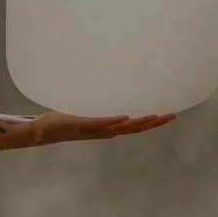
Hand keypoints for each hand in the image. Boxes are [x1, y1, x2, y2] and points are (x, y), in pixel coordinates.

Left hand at [25, 111, 175, 146]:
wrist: (44, 131)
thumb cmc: (64, 120)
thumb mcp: (85, 110)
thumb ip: (96, 104)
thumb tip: (103, 85)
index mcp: (108, 128)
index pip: (136, 126)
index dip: (153, 122)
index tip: (169, 115)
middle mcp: (106, 131)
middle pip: (136, 128)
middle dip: (155, 123)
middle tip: (173, 115)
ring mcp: (96, 129)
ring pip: (123, 127)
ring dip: (140, 122)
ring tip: (156, 116)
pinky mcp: (85, 124)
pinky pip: (103, 123)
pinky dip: (115, 120)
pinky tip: (126, 117)